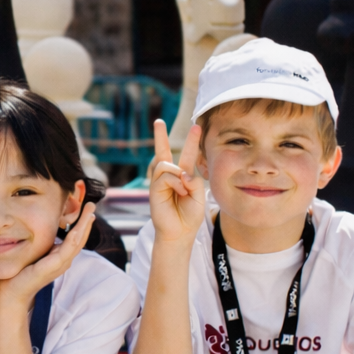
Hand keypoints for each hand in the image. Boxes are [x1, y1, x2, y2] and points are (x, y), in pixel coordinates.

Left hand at [0, 202, 96, 311]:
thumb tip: (32, 224)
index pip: (74, 237)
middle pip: (80, 238)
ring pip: (77, 242)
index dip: (81, 223)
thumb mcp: (31, 252)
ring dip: (84, 226)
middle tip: (92, 205)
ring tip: (89, 212)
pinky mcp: (53, 267)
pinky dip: (74, 238)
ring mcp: (60, 264)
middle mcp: (62, 260)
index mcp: (58, 256)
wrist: (10, 292)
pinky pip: (67, 250)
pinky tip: (78, 228)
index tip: (85, 208)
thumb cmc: (17, 272)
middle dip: (86, 221)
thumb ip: (37, 242)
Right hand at [148, 118, 205, 244]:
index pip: (188, 155)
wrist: (180, 232)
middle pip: (164, 151)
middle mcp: (170, 176)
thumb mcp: (200, 195)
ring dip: (178, 175)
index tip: (196, 126)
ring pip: (167, 163)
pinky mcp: (154, 188)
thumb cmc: (190, 215)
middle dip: (160, 136)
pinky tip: (179, 192)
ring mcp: (160, 181)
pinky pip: (166, 175)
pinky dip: (175, 183)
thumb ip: (194, 180)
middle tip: (158, 121)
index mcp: (184, 176)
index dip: (192, 141)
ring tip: (183, 190)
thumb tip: (180, 172)